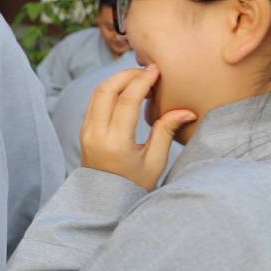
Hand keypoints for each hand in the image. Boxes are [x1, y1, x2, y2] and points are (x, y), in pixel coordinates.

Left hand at [80, 65, 195, 190]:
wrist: (104, 200)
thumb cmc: (134, 184)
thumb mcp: (155, 161)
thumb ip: (166, 132)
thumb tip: (187, 110)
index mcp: (115, 142)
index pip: (126, 101)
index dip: (142, 81)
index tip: (156, 69)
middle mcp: (95, 134)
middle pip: (106, 90)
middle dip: (127, 74)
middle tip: (148, 71)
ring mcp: (86, 131)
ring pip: (97, 93)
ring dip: (117, 80)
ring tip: (140, 78)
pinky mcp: (83, 130)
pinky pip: (94, 101)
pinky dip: (110, 90)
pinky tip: (128, 90)